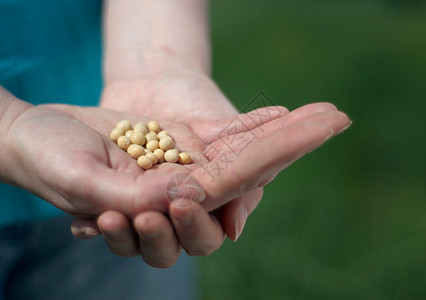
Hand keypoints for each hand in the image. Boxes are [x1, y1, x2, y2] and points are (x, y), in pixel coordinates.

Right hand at [68, 72, 349, 266]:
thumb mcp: (81, 181)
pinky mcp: (184, 140)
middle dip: (288, 151)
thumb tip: (185, 196)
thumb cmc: (46, 160)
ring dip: (289, 136)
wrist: (36, 132)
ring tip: (333, 115)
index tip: (291, 150)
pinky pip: (230, 133)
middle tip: (334, 121)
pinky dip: (261, 122)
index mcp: (155, 216)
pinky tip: (294, 112)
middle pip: (244, 181)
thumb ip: (127, 197)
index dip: (252, 176)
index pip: (209, 206)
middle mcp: (177, 196)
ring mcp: (185, 166)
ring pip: (245, 155)